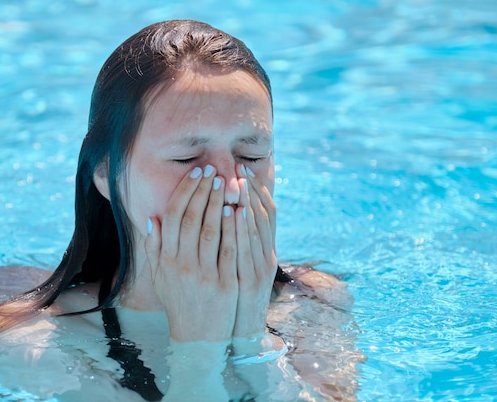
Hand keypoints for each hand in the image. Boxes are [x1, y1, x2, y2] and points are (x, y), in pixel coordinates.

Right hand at [145, 165, 238, 341]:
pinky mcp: (225, 284)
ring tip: (227, 182)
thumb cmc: (179, 301)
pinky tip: (239, 210)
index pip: (173, 217)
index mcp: (167, 259)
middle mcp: (182, 265)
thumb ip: (154, 247)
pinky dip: (233, 229)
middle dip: (203, 191)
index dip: (185, 192)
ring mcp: (204, 275)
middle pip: (191, 219)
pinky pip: (229, 251)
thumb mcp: (160, 276)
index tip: (196, 173)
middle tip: (214, 169)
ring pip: (210, 231)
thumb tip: (151, 217)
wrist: (198, 336)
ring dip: (218, 203)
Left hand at [232, 164, 276, 337]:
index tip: (243, 168)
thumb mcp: (239, 264)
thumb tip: (228, 209)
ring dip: (249, 203)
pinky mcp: (255, 279)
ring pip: (259, 228)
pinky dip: (242, 228)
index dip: (256, 189)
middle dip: (252, 190)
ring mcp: (262, 267)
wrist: (240, 328)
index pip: (265, 212)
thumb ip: (236, 238)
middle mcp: (267, 254)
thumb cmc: (234, 293)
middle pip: (264, 215)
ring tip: (239, 181)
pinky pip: (248, 249)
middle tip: (240, 168)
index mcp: (264, 249)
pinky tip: (234, 211)